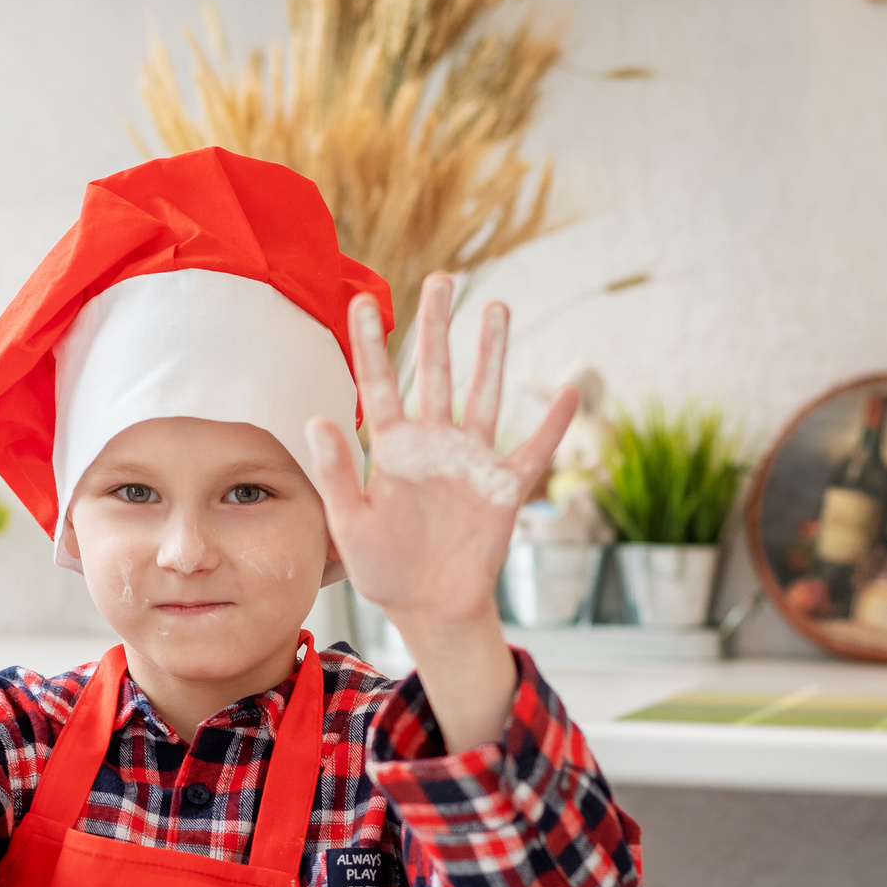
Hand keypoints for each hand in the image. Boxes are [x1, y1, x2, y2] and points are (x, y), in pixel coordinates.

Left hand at [304, 273, 575, 634]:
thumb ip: (338, 473)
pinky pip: (533, 450)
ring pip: (484, 395)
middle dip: (438, 326)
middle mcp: (433, 445)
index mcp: (392, 450)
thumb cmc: (383, 568)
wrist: (428, 606)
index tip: (363, 301)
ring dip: (491, 352)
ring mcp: (471, 462)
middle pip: (436, 373)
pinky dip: (553, 425)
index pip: (380, 384)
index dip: (372, 344)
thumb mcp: (349, 524)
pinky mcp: (504, 488)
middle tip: (442, 279)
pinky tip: (569, 391)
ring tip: (496, 306)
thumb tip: (317, 420)